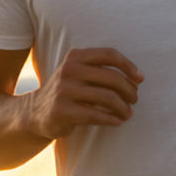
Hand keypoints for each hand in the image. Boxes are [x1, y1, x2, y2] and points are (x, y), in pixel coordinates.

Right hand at [25, 48, 143, 139]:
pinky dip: (111, 119)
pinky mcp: (62, 110)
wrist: (35, 113)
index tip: (141, 79)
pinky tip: (117, 122)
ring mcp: (64, 90)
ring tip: (128, 113)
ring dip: (123, 107)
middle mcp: (69, 70)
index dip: (129, 66)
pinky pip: (96, 115)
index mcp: (75, 56)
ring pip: (107, 97)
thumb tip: (137, 78)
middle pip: (112, 77)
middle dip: (129, 90)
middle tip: (134, 100)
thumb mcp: (79, 72)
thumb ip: (101, 70)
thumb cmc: (68, 92)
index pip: (109, 54)